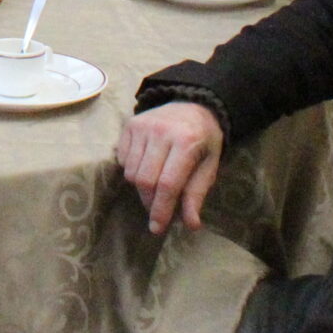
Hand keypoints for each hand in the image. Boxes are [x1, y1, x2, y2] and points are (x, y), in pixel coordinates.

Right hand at [118, 102, 223, 234]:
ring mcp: (142, 126)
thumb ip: (197, 194)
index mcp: (186, 142)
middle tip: (157, 210)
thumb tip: (191, 224)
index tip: (158, 228)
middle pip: (145, 180)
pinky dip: (132, 170)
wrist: (193, 105)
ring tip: (154, 188)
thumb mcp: (210, 166)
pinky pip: (123, 159)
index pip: (168, 184)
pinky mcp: (130, 124)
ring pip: (131, 172)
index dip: (161, 209)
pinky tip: (146, 167)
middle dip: (149, 202)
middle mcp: (161, 132)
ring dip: (141, 188)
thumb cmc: (204, 140)